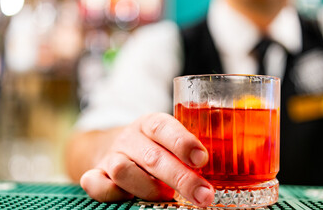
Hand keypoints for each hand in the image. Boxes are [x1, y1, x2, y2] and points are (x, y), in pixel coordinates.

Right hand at [80, 113, 213, 206]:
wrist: (113, 146)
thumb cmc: (152, 146)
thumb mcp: (168, 138)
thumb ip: (189, 146)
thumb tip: (226, 161)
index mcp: (150, 124)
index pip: (163, 126)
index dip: (183, 142)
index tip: (202, 160)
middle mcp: (130, 138)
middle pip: (152, 156)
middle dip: (180, 178)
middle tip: (203, 195)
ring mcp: (111, 156)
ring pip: (125, 171)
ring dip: (150, 189)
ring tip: (168, 197)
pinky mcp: (96, 173)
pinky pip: (96, 185)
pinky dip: (113, 194)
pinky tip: (132, 198)